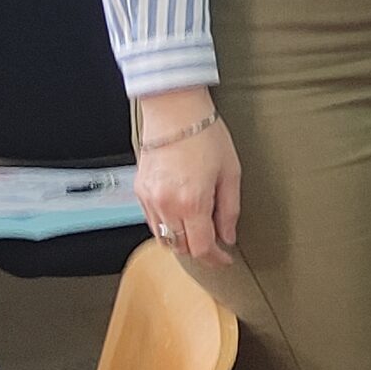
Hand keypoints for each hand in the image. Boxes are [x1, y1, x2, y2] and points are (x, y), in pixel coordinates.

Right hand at [135, 89, 239, 265]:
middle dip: (200, 251)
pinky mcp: (140, 190)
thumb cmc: (206, 135)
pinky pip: (152, 221)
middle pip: (181, 248)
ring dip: (182, 240)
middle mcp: (166, 205)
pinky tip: (182, 214)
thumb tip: (228, 235)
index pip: (202, 247)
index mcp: (192, 202)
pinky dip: (167, 226)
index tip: (226, 259)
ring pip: (164, 238)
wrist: (175, 110)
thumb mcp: (230, 173)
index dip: (216, 259)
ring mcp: (150, 199)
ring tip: (200, 229)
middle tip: (216, 243)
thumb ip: (229, 209)